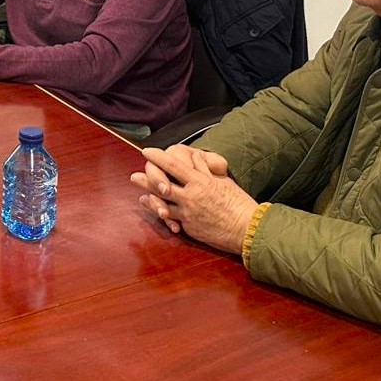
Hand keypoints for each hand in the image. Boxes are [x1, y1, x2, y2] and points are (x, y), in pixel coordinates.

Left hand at [129, 145, 254, 253]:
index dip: (158, 157)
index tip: (147, 151)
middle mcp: (191, 196)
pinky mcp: (190, 227)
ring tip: (141, 195)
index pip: (174, 165)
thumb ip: (205, 169)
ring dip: (150, 199)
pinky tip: (157, 211)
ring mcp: (188, 213)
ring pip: (163, 203)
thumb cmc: (238, 203)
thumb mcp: (222, 180)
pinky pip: (172, 219)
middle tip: (134, 176)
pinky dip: (162, 214)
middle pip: (162, 185)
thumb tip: (195, 156)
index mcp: (200, 181)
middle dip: (146, 179)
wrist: (247, 229)